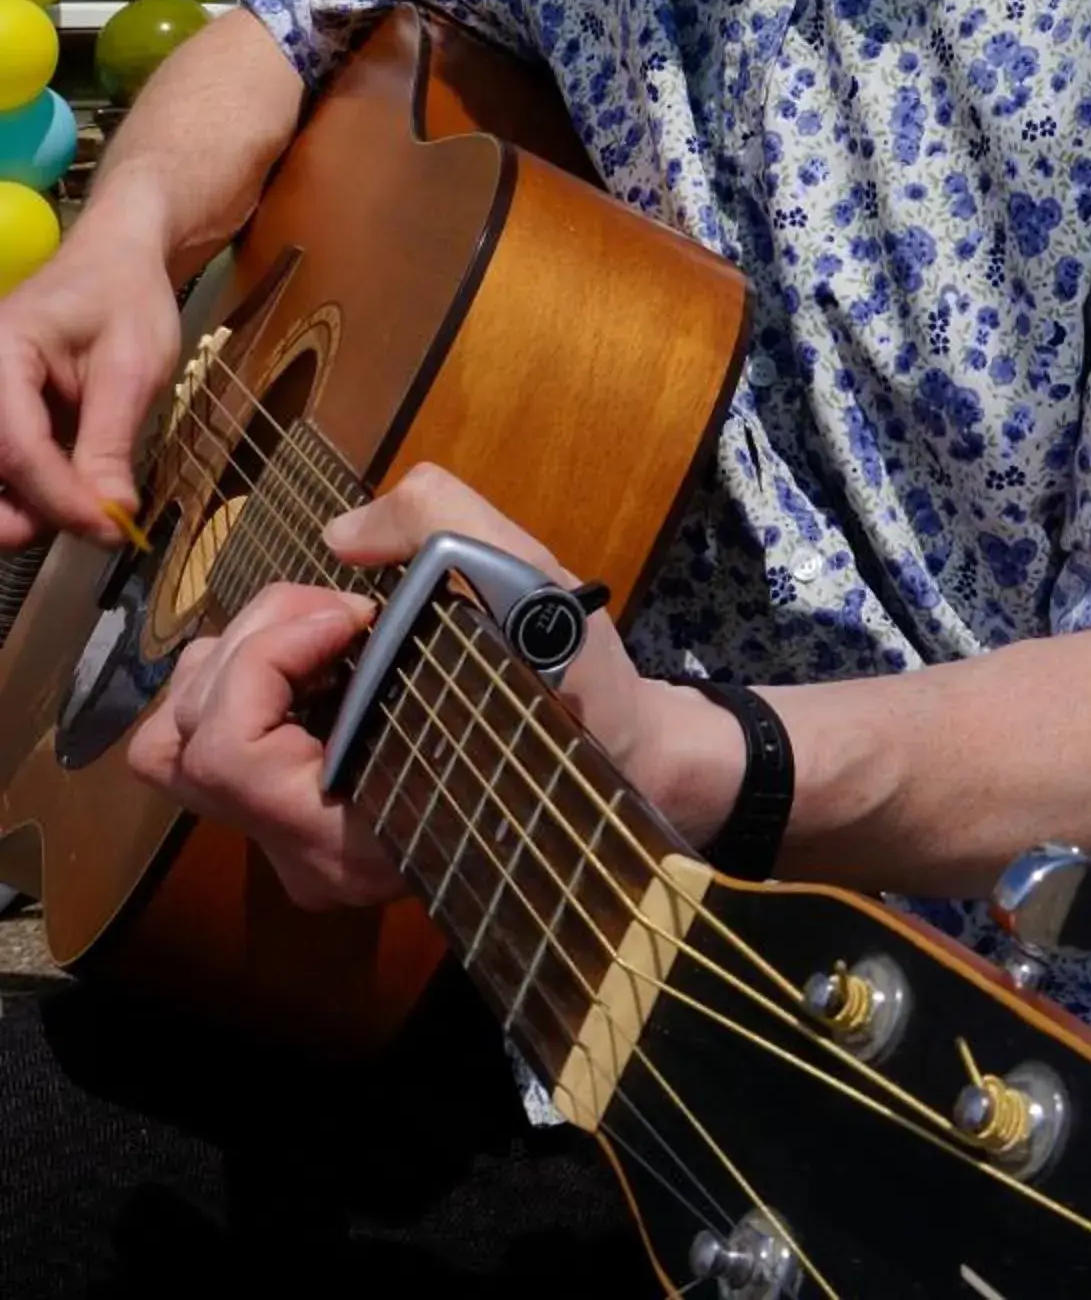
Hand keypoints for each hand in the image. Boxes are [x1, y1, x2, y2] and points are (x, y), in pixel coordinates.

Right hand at [0, 219, 181, 548]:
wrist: (115, 261)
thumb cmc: (126, 300)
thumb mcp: (133, 368)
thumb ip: (110, 445)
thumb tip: (110, 521)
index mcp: (2, 354)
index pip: (18, 447)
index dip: (61, 499)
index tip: (111, 528)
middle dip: (29, 514)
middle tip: (94, 523)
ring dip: (25, 510)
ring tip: (85, 506)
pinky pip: (0, 468)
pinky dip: (26, 495)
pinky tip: (66, 495)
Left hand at [126, 464, 747, 912]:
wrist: (623, 757)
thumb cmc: (577, 685)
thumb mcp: (529, 579)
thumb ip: (432, 521)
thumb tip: (340, 535)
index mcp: (353, 828)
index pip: (227, 748)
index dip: (270, 650)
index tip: (358, 608)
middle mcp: (309, 857)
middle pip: (179, 743)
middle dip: (245, 645)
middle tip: (336, 610)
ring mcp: (299, 846)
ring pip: (183, 744)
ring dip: (239, 661)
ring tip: (326, 628)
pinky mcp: (300, 819)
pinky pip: (225, 744)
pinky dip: (256, 681)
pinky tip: (331, 654)